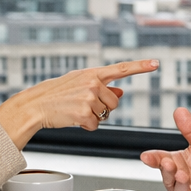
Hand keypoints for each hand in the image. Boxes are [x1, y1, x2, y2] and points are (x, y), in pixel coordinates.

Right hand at [0, 59, 157, 145]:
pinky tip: (73, 119)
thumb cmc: (56, 94)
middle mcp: (92, 83)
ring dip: (93, 117)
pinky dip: (86, 126)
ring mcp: (88, 98)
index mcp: (92, 73)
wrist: (35, 105)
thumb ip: (101, 86)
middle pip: (115, 102)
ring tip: (75, 110)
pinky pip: (95, 125)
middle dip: (103, 107)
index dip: (140, 67)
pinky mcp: (83, 113)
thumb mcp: (78, 84)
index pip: (121, 69)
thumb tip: (121, 90)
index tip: (156, 63)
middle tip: (83, 105)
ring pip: (105, 115)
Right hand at [140, 108, 190, 190]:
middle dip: (167, 170)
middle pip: (167, 175)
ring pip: (179, 190)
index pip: (160, 160)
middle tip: (168, 163)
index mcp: (175, 164)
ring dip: (181, 183)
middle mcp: (176, 180)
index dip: (153, 158)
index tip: (146, 156)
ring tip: (183, 175)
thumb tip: (179, 110)